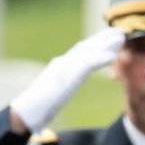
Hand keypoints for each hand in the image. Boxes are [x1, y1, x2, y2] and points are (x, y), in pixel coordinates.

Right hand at [10, 27, 124, 130]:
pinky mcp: (65, 77)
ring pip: (87, 52)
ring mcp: (63, 68)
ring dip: (105, 44)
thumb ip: (60, 87)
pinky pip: (86, 65)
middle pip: (85, 47)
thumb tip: (62, 89)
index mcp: (59, 68)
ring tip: (120, 37)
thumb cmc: (36, 108)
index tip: (108, 38)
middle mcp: (62, 64)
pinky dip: (99, 59)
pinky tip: (112, 56)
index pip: (79, 52)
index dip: (95, 44)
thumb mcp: (52, 95)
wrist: (24, 113)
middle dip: (102, 39)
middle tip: (119, 31)